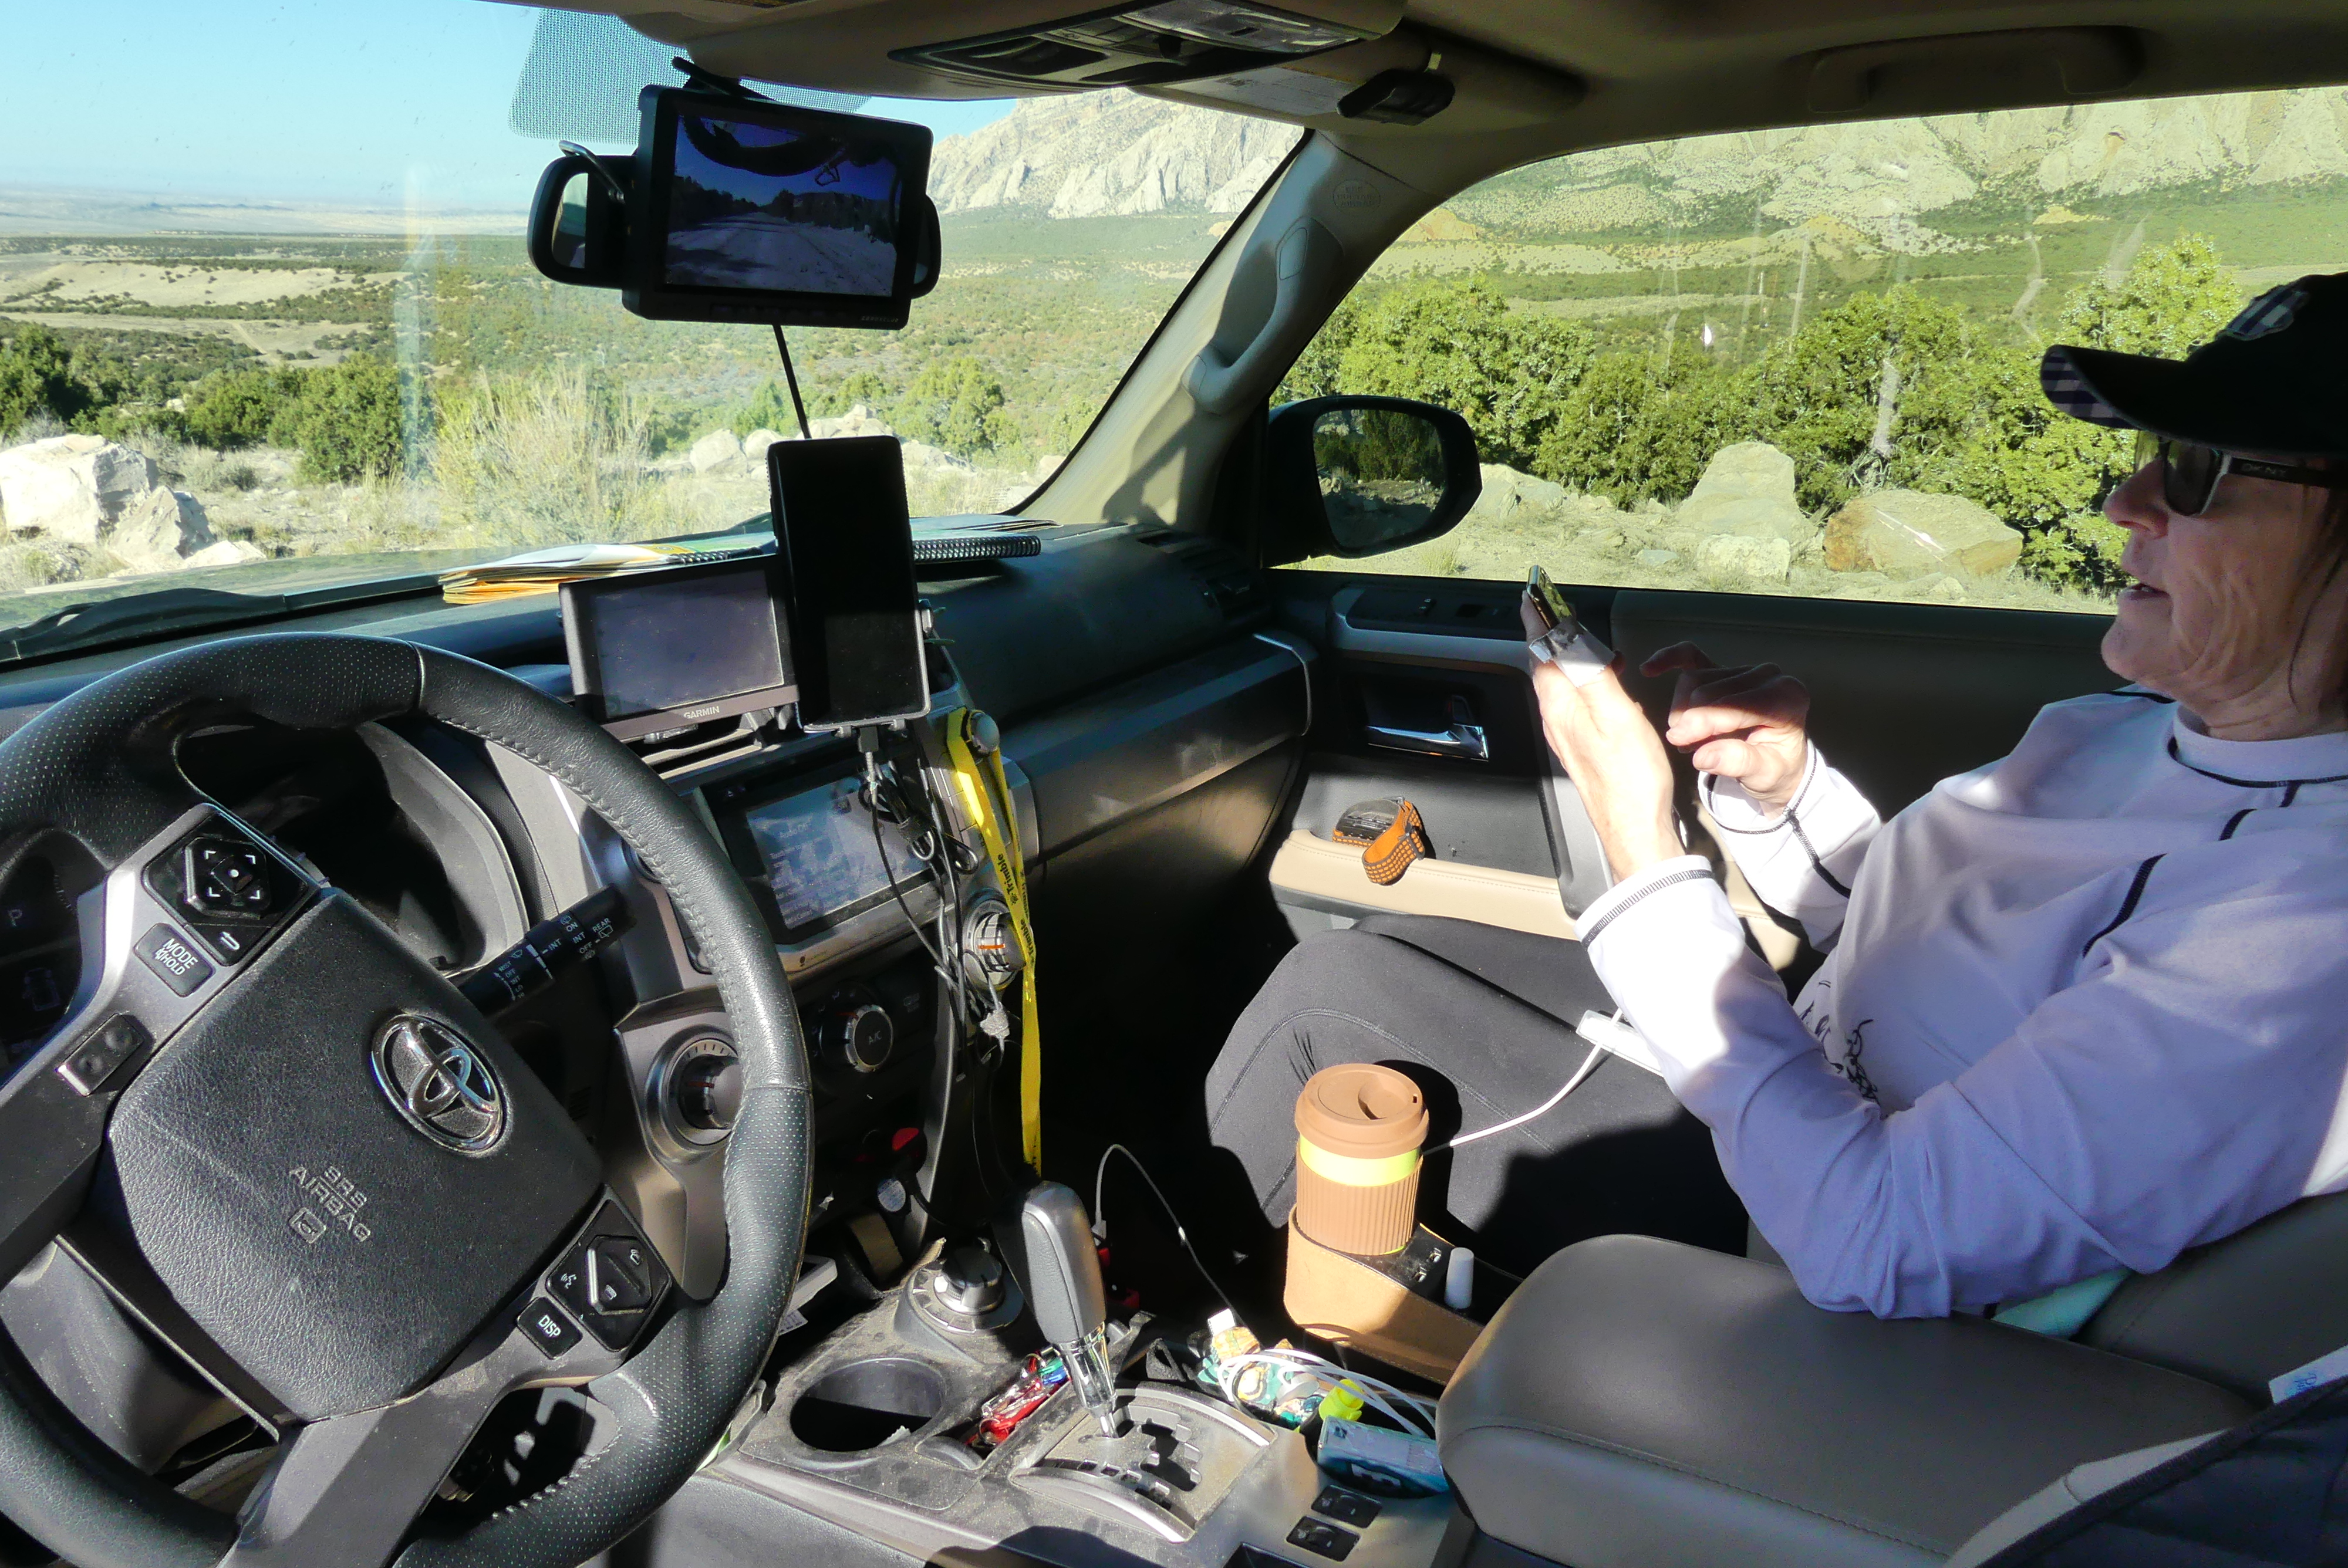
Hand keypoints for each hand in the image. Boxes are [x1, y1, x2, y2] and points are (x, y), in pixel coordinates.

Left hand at [1522, 602, 1681, 880]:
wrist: (1637, 830)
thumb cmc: (1630, 780)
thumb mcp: (1616, 715)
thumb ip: (1592, 673)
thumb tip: (1569, 638)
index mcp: (1560, 708)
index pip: (1541, 652)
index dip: (1539, 622)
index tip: (1534, 597)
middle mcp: (1557, 721)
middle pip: (1548, 667)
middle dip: (1554, 636)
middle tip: (1561, 611)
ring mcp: (1568, 736)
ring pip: (1562, 686)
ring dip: (1571, 659)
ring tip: (1584, 640)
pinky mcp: (1583, 748)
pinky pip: (1576, 704)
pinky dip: (1585, 683)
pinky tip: (1603, 685)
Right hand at [1640, 642, 1810, 810]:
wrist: (1777, 761)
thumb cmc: (1775, 768)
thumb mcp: (1765, 775)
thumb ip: (1738, 763)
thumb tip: (1703, 757)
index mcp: (1786, 697)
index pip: (1735, 704)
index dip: (1704, 722)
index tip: (1678, 742)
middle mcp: (1768, 675)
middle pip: (1710, 690)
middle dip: (1691, 721)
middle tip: (1687, 747)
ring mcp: (1744, 669)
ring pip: (1695, 680)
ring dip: (1682, 711)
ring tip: (1690, 738)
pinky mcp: (1723, 669)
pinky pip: (1691, 656)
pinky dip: (1669, 659)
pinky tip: (1649, 669)